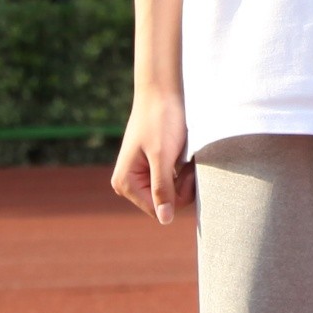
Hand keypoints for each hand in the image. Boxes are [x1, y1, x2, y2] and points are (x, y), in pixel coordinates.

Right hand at [110, 87, 192, 226]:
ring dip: (182, 177)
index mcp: (125, 183)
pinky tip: (183, 155)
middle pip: (164, 202)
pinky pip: (171, 179)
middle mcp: (128, 183)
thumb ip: (162, 189)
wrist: (161, 91)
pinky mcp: (151, 166)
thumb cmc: (160, 120)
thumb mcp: (162, 156)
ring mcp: (140, 175)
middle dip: (181, 186)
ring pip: (170, 191)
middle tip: (187, 162)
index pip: (158, 209)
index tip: (188, 173)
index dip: (178, 196)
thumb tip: (164, 220)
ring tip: (185, 156)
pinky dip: (181, 170)